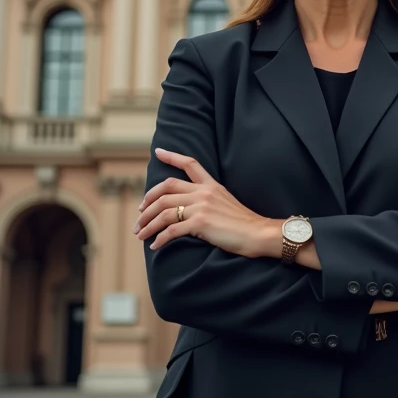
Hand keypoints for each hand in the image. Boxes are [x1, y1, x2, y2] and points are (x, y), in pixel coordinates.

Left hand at [133, 147, 269, 255]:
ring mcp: (201, 206)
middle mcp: (204, 192)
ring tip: (140, 234)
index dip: (172, 157)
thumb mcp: (226, 203)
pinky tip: (155, 245)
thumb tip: (188, 209)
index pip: (189, 163)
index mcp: (211, 185)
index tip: (158, 152)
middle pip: (165, 190)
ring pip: (163, 211)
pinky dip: (159, 238)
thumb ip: (208, 200)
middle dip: (147, 203)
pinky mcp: (200, 223)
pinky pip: (171, 229)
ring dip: (148, 224)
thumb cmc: (243, 223)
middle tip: (139, 215)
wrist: (258, 233)